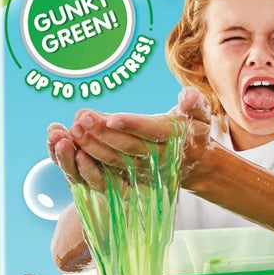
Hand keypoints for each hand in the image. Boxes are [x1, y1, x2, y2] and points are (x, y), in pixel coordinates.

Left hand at [47, 107, 188, 189]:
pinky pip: (107, 173)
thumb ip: (195, 103)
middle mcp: (158, 158)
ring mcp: (143, 171)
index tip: (112, 116)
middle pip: (128, 147)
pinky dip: (88, 162)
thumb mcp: (201, 114)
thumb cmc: (193, 129)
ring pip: (114, 161)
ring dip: (92, 146)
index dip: (133, 124)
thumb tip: (188, 96)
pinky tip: (72, 146)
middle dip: (104, 134)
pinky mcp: (130, 178)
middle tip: (82, 119)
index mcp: (176, 138)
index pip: (152, 131)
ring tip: (74, 128)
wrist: (193, 162)